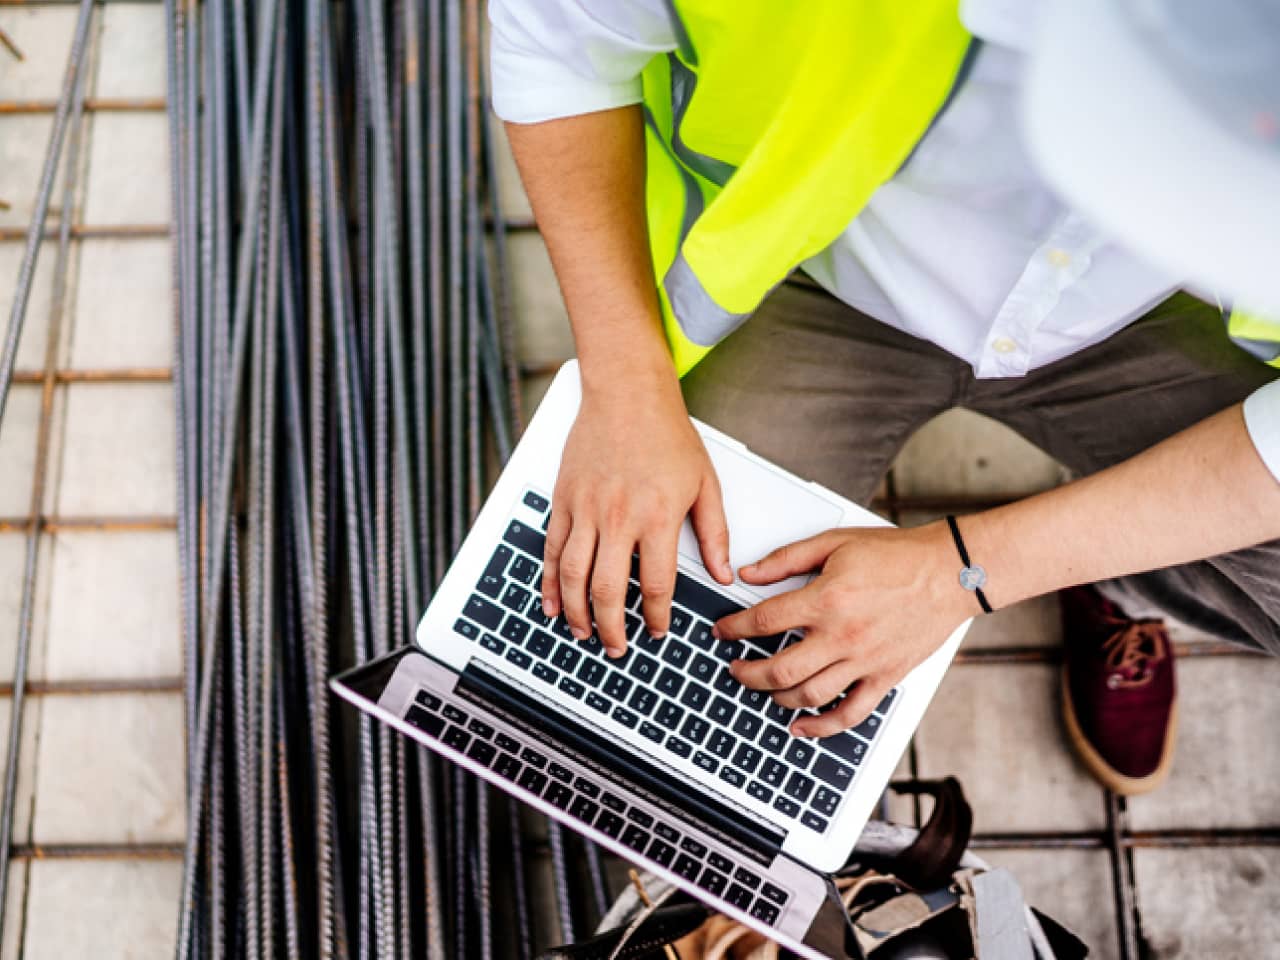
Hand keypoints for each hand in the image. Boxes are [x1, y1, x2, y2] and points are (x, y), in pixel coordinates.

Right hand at [542, 373, 732, 656]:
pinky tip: (552, 603)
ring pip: (573, 576)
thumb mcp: (705, 483)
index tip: (657, 630)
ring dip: (576, 612)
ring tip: (583, 632)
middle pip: (608, 590)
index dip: (655, 615)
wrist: (627, 392)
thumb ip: (715, 533)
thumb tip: (723, 573)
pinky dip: (549, 581)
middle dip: (611, 627)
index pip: (654, 584)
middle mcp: (618, 517)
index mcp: (657, 517)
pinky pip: (552, 549)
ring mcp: (586, 509)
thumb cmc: (667, 433)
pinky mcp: (564, 500)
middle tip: (617, 646)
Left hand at [715, 523, 972, 737]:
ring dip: (777, 697)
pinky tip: (802, 727)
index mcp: (826, 600)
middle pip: (779, 668)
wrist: (950, 572)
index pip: (764, 622)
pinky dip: (822, 727)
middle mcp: (842, 636)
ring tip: (763, 689)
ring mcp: (864, 661)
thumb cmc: (898, 555)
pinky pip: (850, 714)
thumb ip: (787, 559)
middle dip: (747, 673)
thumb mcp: (835, 543)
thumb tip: (750, 573)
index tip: (722, 631)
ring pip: (809, 695)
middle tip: (735, 668)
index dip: (734, 629)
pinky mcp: (885, 677)